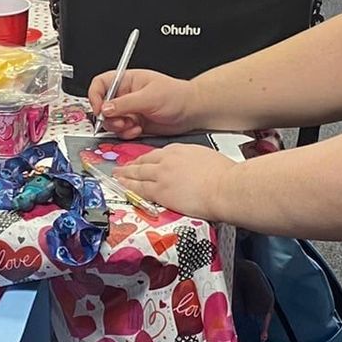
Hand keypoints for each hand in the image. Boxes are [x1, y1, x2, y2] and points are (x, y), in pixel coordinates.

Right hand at [88, 67, 199, 137]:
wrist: (191, 111)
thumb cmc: (176, 95)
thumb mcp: (149, 97)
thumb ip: (125, 103)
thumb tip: (105, 108)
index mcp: (127, 80)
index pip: (101, 84)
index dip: (96, 96)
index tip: (100, 109)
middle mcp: (126, 95)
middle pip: (103, 106)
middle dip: (109, 117)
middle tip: (120, 121)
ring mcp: (130, 110)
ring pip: (111, 121)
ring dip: (118, 126)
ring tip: (131, 125)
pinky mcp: (135, 123)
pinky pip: (122, 131)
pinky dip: (127, 133)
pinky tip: (138, 130)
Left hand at [114, 145, 236, 222]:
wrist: (224, 187)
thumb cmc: (224, 175)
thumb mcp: (207, 158)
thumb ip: (194, 161)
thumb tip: (194, 167)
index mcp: (180, 150)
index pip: (158, 154)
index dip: (147, 158)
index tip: (143, 161)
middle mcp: (168, 159)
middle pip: (144, 161)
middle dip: (132, 165)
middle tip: (122, 167)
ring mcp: (162, 175)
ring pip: (138, 173)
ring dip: (125, 174)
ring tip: (117, 176)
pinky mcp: (160, 191)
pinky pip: (139, 188)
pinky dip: (128, 187)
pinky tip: (122, 187)